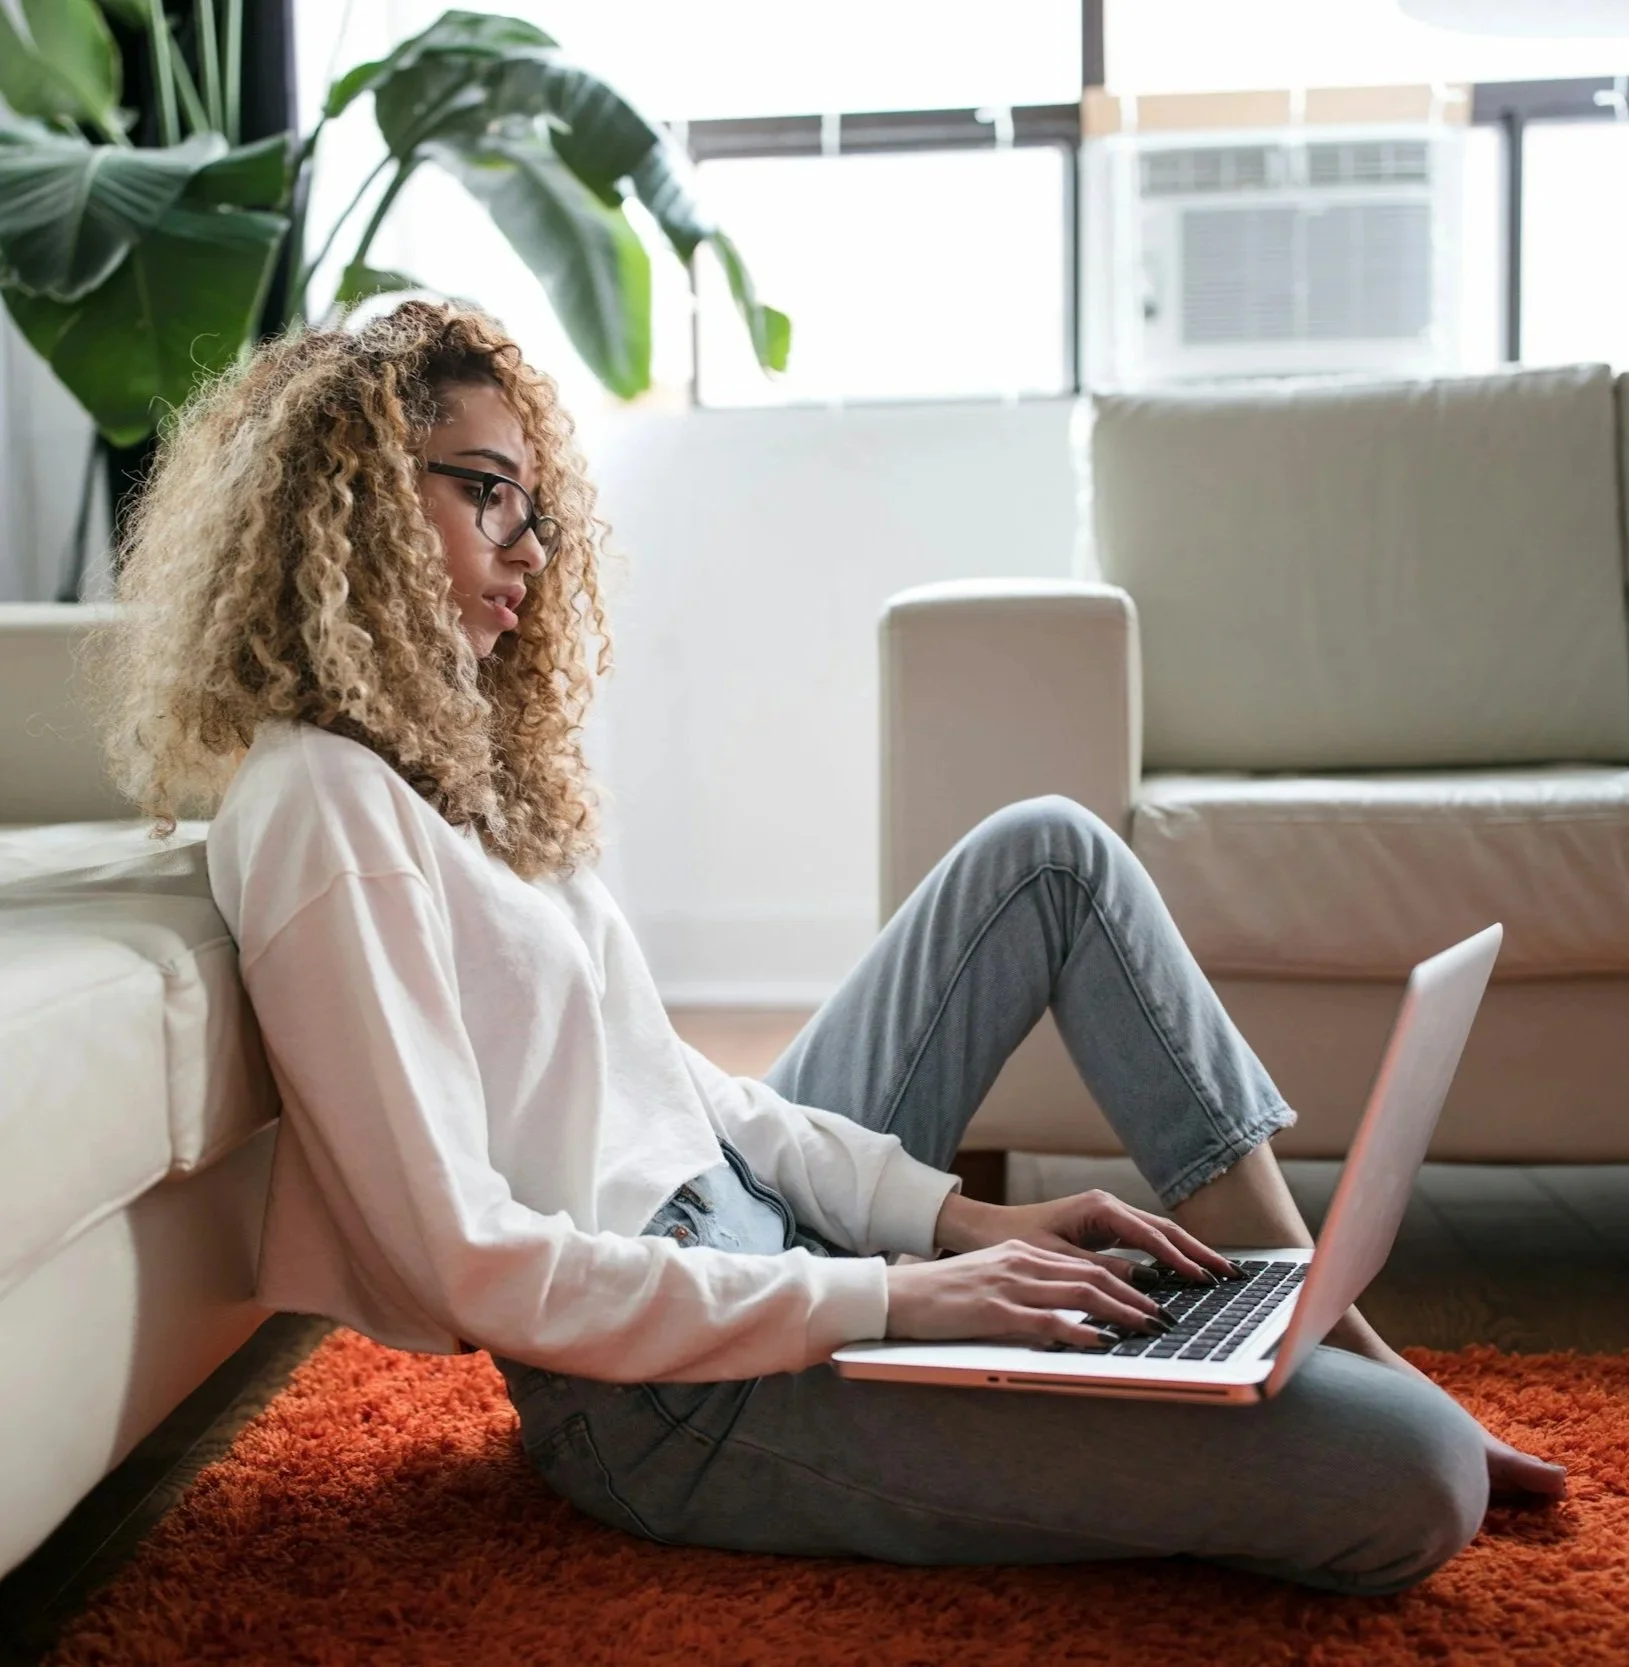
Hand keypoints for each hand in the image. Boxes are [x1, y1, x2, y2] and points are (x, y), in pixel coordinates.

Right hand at [885, 1238, 1175, 1347]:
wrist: (897, 1295)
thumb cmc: (940, 1295)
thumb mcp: (989, 1280)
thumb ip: (1026, 1289)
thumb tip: (1064, 1313)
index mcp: (1021, 1253)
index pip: (1084, 1265)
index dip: (1124, 1282)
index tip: (1150, 1300)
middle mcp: (1021, 1262)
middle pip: (1092, 1276)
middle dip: (1135, 1297)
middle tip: (1164, 1317)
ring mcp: (1009, 1285)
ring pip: (1080, 1294)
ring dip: (1121, 1313)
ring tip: (1148, 1328)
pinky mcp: (995, 1312)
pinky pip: (1048, 1321)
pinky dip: (1081, 1331)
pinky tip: (1103, 1342)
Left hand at [933, 1188, 1238, 1285]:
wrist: (988, 1228)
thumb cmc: (1016, 1241)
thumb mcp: (1057, 1260)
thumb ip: (1101, 1271)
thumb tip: (1145, 1284)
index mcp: (1099, 1208)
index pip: (1151, 1236)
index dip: (1179, 1259)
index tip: (1204, 1279)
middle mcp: (1109, 1206)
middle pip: (1165, 1229)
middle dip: (1198, 1252)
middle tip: (1230, 1274)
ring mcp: (1109, 1215)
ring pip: (1158, 1234)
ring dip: (1188, 1253)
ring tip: (1219, 1274)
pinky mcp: (1105, 1227)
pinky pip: (1145, 1241)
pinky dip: (1168, 1255)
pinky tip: (1186, 1272)